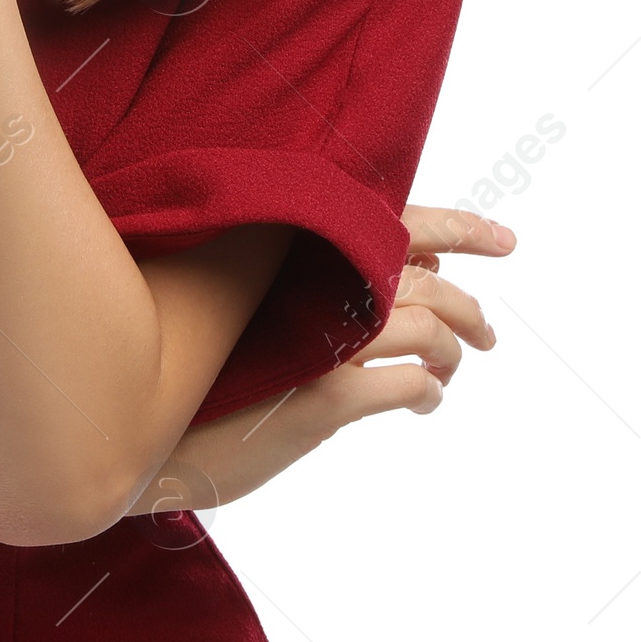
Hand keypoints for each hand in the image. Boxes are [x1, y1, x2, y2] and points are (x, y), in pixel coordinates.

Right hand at [125, 206, 515, 517]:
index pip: (394, 223)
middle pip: (424, 283)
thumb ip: (293, 272)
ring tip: (452, 370)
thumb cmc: (181, 352)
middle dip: (467, 310)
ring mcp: (318, 342)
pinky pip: (405, 387)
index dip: (457, 229)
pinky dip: (425, 391)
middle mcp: (311, 285)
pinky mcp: (321, 400)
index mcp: (295, 251)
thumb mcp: (235, 295)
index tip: (505, 239)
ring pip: (423, 332)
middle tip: (488, 334)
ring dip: (450, 353)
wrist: (136, 418)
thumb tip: (358, 265)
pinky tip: (423, 400)